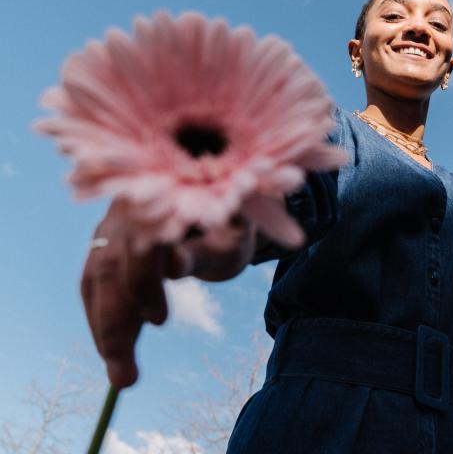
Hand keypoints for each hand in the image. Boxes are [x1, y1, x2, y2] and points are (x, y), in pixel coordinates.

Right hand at [80, 200, 254, 387]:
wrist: (216, 209)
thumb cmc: (230, 228)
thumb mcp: (229, 242)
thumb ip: (202, 253)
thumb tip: (173, 265)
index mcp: (163, 203)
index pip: (142, 244)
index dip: (145, 283)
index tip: (161, 322)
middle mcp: (129, 209)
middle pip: (111, 268)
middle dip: (115, 325)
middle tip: (126, 378)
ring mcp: (111, 225)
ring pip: (97, 279)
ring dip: (104, 330)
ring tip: (121, 375)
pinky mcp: (103, 243)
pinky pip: (93, 283)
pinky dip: (101, 319)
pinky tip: (114, 352)